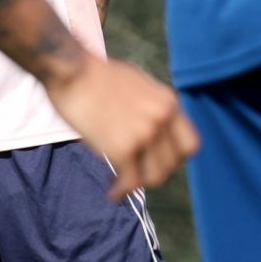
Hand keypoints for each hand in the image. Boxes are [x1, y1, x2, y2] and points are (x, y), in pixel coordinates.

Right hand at [43, 55, 198, 197]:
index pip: (190, 144)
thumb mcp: (137, 84)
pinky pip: (131, 182)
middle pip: (173, 165)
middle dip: (154, 173)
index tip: (158, 162)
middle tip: (136, 175)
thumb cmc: (94, 74)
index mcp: (168, 102)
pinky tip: (111, 193)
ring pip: (155, 177)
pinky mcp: (124, 147)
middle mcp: (162, 118)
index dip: (175, 159)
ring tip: (121, 184)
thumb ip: (150, 107)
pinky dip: (120, 191)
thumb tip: (147, 127)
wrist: (70, 68)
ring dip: (138, 184)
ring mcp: (145, 133)